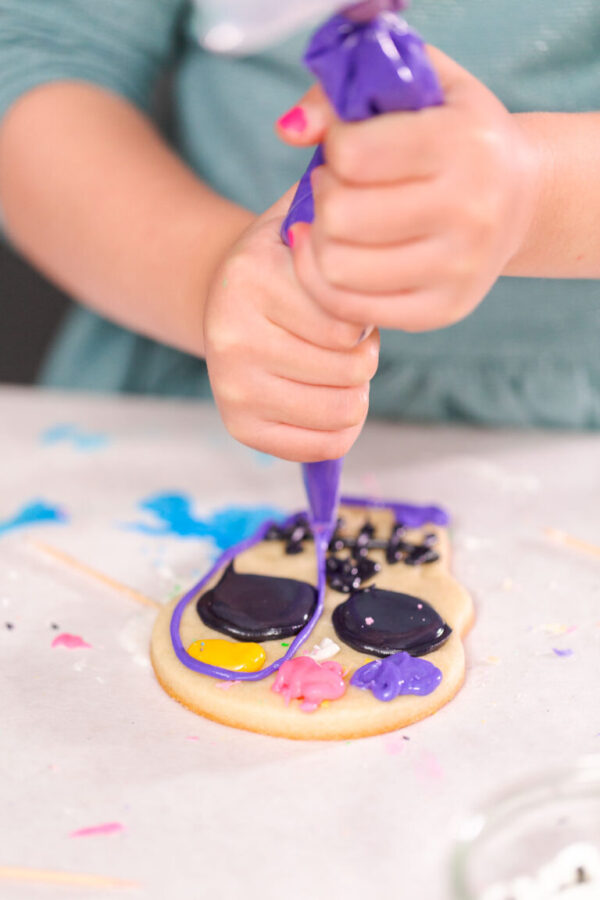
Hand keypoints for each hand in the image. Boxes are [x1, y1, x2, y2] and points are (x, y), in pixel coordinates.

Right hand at [203, 190, 379, 461]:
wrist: (223, 296)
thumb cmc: (283, 262)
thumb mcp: (301, 217)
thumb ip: (333, 196)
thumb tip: (346, 164)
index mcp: (251, 277)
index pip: (348, 320)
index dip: (362, 314)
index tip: (343, 300)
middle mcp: (232, 335)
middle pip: (352, 369)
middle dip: (362, 352)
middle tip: (340, 337)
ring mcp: (231, 386)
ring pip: (344, 411)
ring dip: (354, 389)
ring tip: (331, 362)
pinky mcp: (238, 425)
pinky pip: (324, 446)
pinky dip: (338, 426)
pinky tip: (323, 396)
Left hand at [276, 48, 540, 330]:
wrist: (521, 196)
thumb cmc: (456, 133)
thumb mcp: (416, 87)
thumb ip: (344, 95)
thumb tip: (290, 130)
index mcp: (464, 143)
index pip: (353, 154)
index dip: (333, 147)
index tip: (347, 148)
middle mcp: (470, 210)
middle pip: (340, 217)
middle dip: (324, 197)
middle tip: (337, 187)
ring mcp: (459, 268)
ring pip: (338, 268)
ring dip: (321, 242)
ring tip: (338, 221)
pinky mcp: (444, 310)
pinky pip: (351, 309)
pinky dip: (327, 282)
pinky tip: (338, 256)